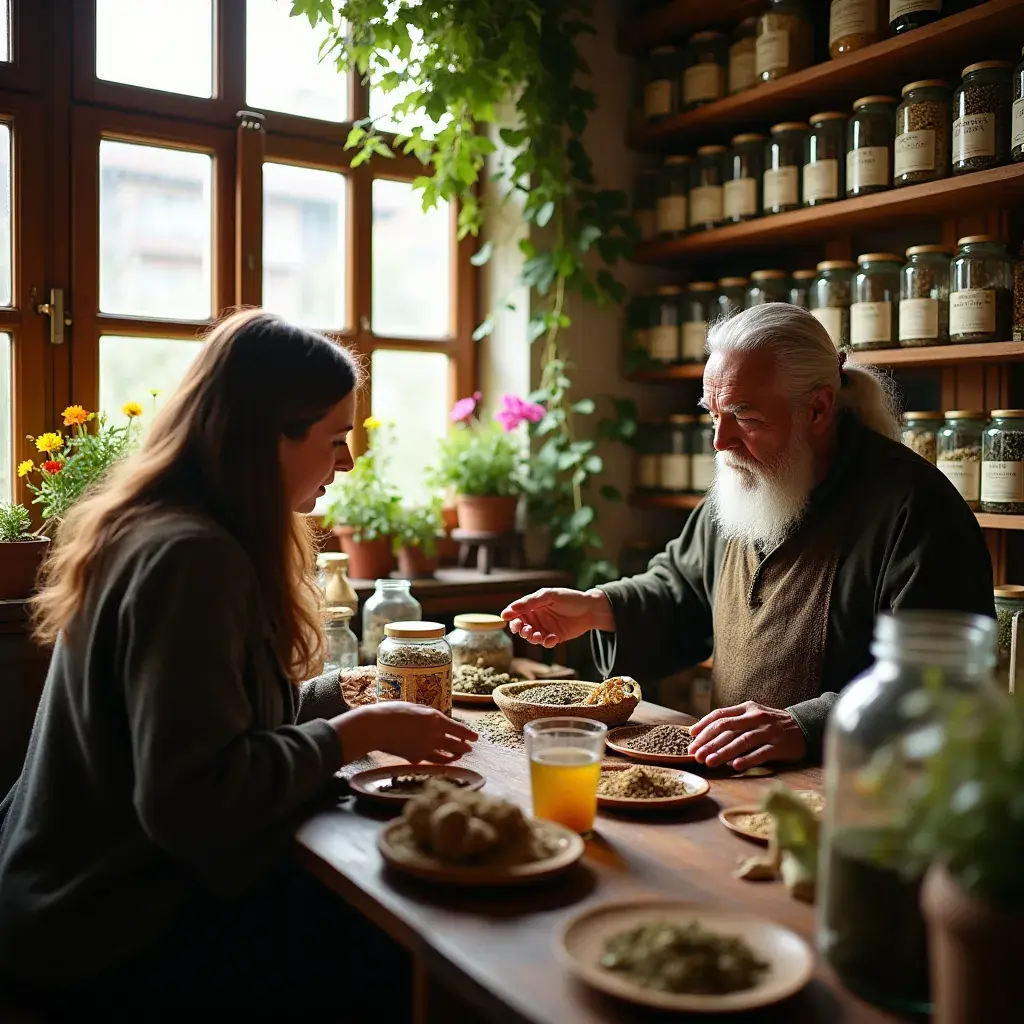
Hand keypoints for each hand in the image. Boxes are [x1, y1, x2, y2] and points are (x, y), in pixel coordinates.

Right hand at [332, 703, 477, 764]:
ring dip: (454, 756)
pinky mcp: (416, 758)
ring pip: (447, 756)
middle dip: (465, 748)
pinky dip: (438, 761)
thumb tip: (438, 720)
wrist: (375, 727)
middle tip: (469, 748)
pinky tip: (440, 760)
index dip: (469, 735)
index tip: (475, 737)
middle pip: (456, 745)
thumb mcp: (415, 707)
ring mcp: (426, 749)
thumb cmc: (393, 712)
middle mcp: (434, 735)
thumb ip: (428, 714)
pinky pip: (431, 761)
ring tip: (458, 756)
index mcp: (436, 719)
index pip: (460, 730)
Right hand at [501, 588, 614, 646]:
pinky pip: (545, 643)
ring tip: (538, 636)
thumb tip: (510, 609)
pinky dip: (546, 642)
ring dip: (532, 638)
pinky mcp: (554, 637)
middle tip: (525, 630)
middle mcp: (537, 617)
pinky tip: (553, 638)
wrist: (591, 610)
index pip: (516, 612)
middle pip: (521, 626)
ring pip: (531, 637)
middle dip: (520, 629)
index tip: (507, 619)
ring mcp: (545, 628)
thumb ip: (530, 602)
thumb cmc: (570, 598)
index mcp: (533, 605)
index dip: (511, 616)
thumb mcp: (549, 596)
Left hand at [688, 701, 805, 770]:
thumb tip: (702, 734)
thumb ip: (732, 722)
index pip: (720, 715)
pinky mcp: (779, 746)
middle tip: (695, 755)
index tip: (691, 737)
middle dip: (709, 742)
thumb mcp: (752, 716)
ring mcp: (768, 731)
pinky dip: (747, 759)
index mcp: (747, 708)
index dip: (704, 725)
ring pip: (742, 741)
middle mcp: (756, 717)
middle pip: (728, 728)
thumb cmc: (770, 724)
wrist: (803, 727)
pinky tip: (735, 766)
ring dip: (723, 752)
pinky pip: (761, 753)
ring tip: (709, 762)